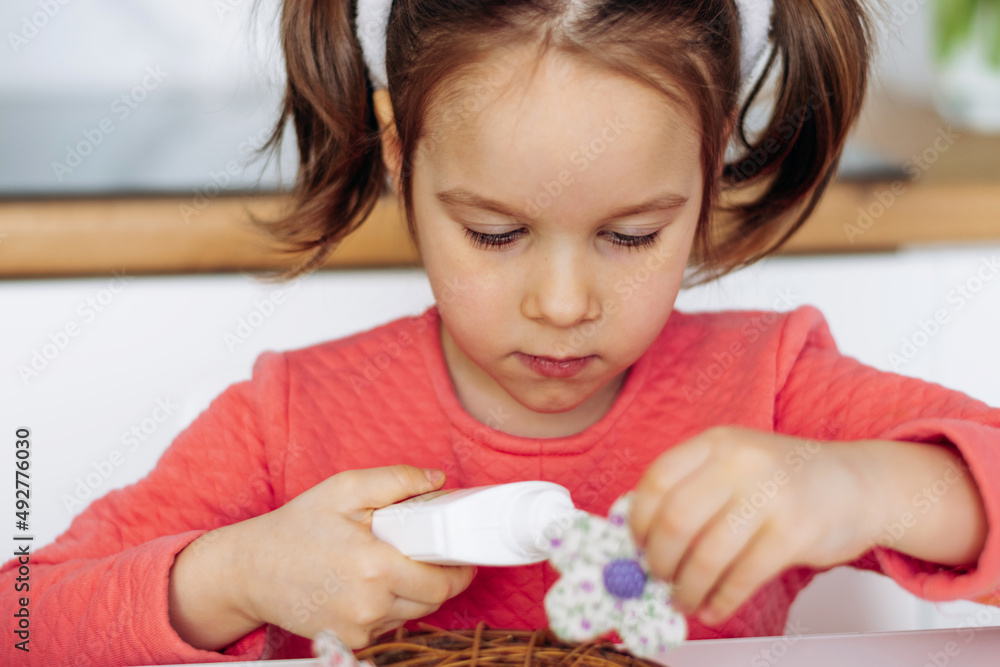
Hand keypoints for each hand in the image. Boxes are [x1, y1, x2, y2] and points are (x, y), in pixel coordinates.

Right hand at [169, 465, 475, 650]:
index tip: (462, 554)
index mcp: (373, 567)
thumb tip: (436, 480)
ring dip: (416, 590)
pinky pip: (389, 623)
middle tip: (429, 551)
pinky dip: (391, 604)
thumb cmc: (297, 528)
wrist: (250, 570)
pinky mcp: (350, 640)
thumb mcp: (345, 490)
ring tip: (393, 562)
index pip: (442, 581)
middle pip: (433, 600)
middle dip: (440, 576)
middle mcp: (369, 605)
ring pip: (413, 613)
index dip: (459, 567)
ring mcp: (359, 627)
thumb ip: (396, 481)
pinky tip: (372, 582)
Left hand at [628, 426, 882, 626]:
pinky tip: (713, 609)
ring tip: (683, 600)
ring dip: (687, 588)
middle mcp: (739, 463)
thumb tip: (640, 537)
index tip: (636, 544)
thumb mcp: (735, 463)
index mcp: (716, 442)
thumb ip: (692, 487)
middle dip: (658, 560)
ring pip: (706, 555)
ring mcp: (769, 496)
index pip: (657, 480)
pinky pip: (742, 578)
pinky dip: (720, 601)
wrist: (859, 483)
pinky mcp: (793, 533)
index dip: (638, 520)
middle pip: (675, 520)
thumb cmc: (785, 480)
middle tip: (657, 577)